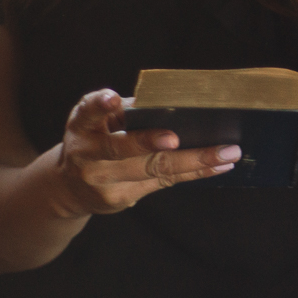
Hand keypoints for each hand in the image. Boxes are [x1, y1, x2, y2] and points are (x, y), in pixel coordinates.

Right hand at [53, 89, 238, 214]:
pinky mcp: (120, 198)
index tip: (113, 99)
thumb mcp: (99, 123)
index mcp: (82, 126)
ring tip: (227, 153)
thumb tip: (179, 107)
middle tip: (176, 138)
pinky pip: (164, 182)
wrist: (70, 188)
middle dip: (149, 142)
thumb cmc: (95, 141)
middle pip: (123, 148)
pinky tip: (220, 165)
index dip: (99, 105)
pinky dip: (195, 172)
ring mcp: (103, 180)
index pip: (87, 112)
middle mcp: (87, 153)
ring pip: (153, 169)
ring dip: (194, 160)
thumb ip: (127, 114)